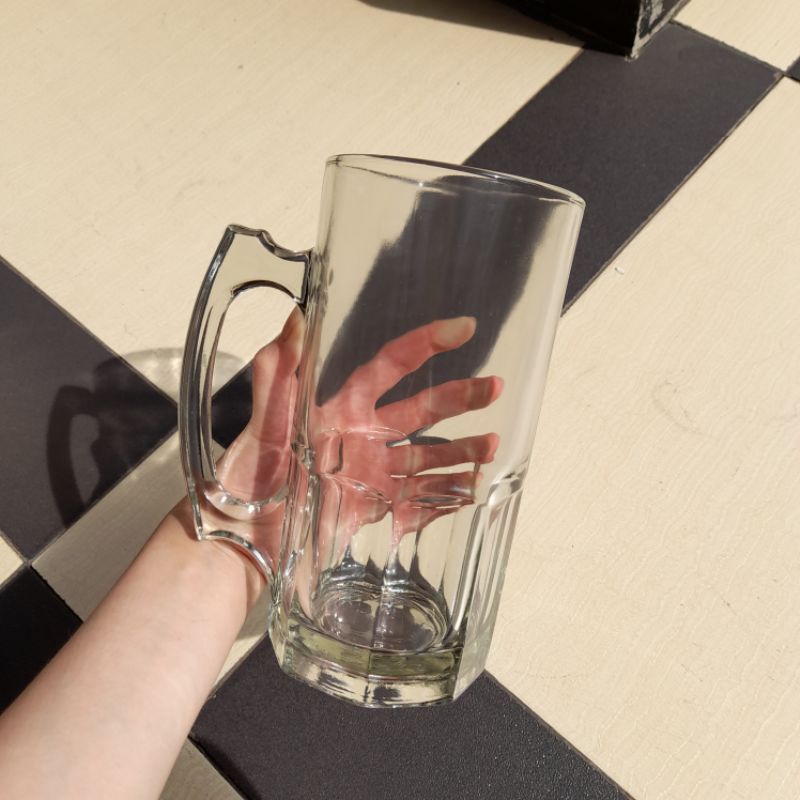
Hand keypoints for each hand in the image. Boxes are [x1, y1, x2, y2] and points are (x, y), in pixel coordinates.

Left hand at [216, 312, 501, 569]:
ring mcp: (371, 474)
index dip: (426, 345)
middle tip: (494, 388)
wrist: (240, 543)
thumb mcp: (262, 425)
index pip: (390, 367)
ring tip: (493, 446)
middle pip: (421, 411)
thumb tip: (295, 318)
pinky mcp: (374, 510)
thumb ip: (277, 375)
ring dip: (461, 450)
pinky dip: (446, 497)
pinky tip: (471, 490)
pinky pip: (419, 501)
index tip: (464, 329)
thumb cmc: (246, 479)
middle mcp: (363, 437)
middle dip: (459, 398)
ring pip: (427, 457)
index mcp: (341, 408)